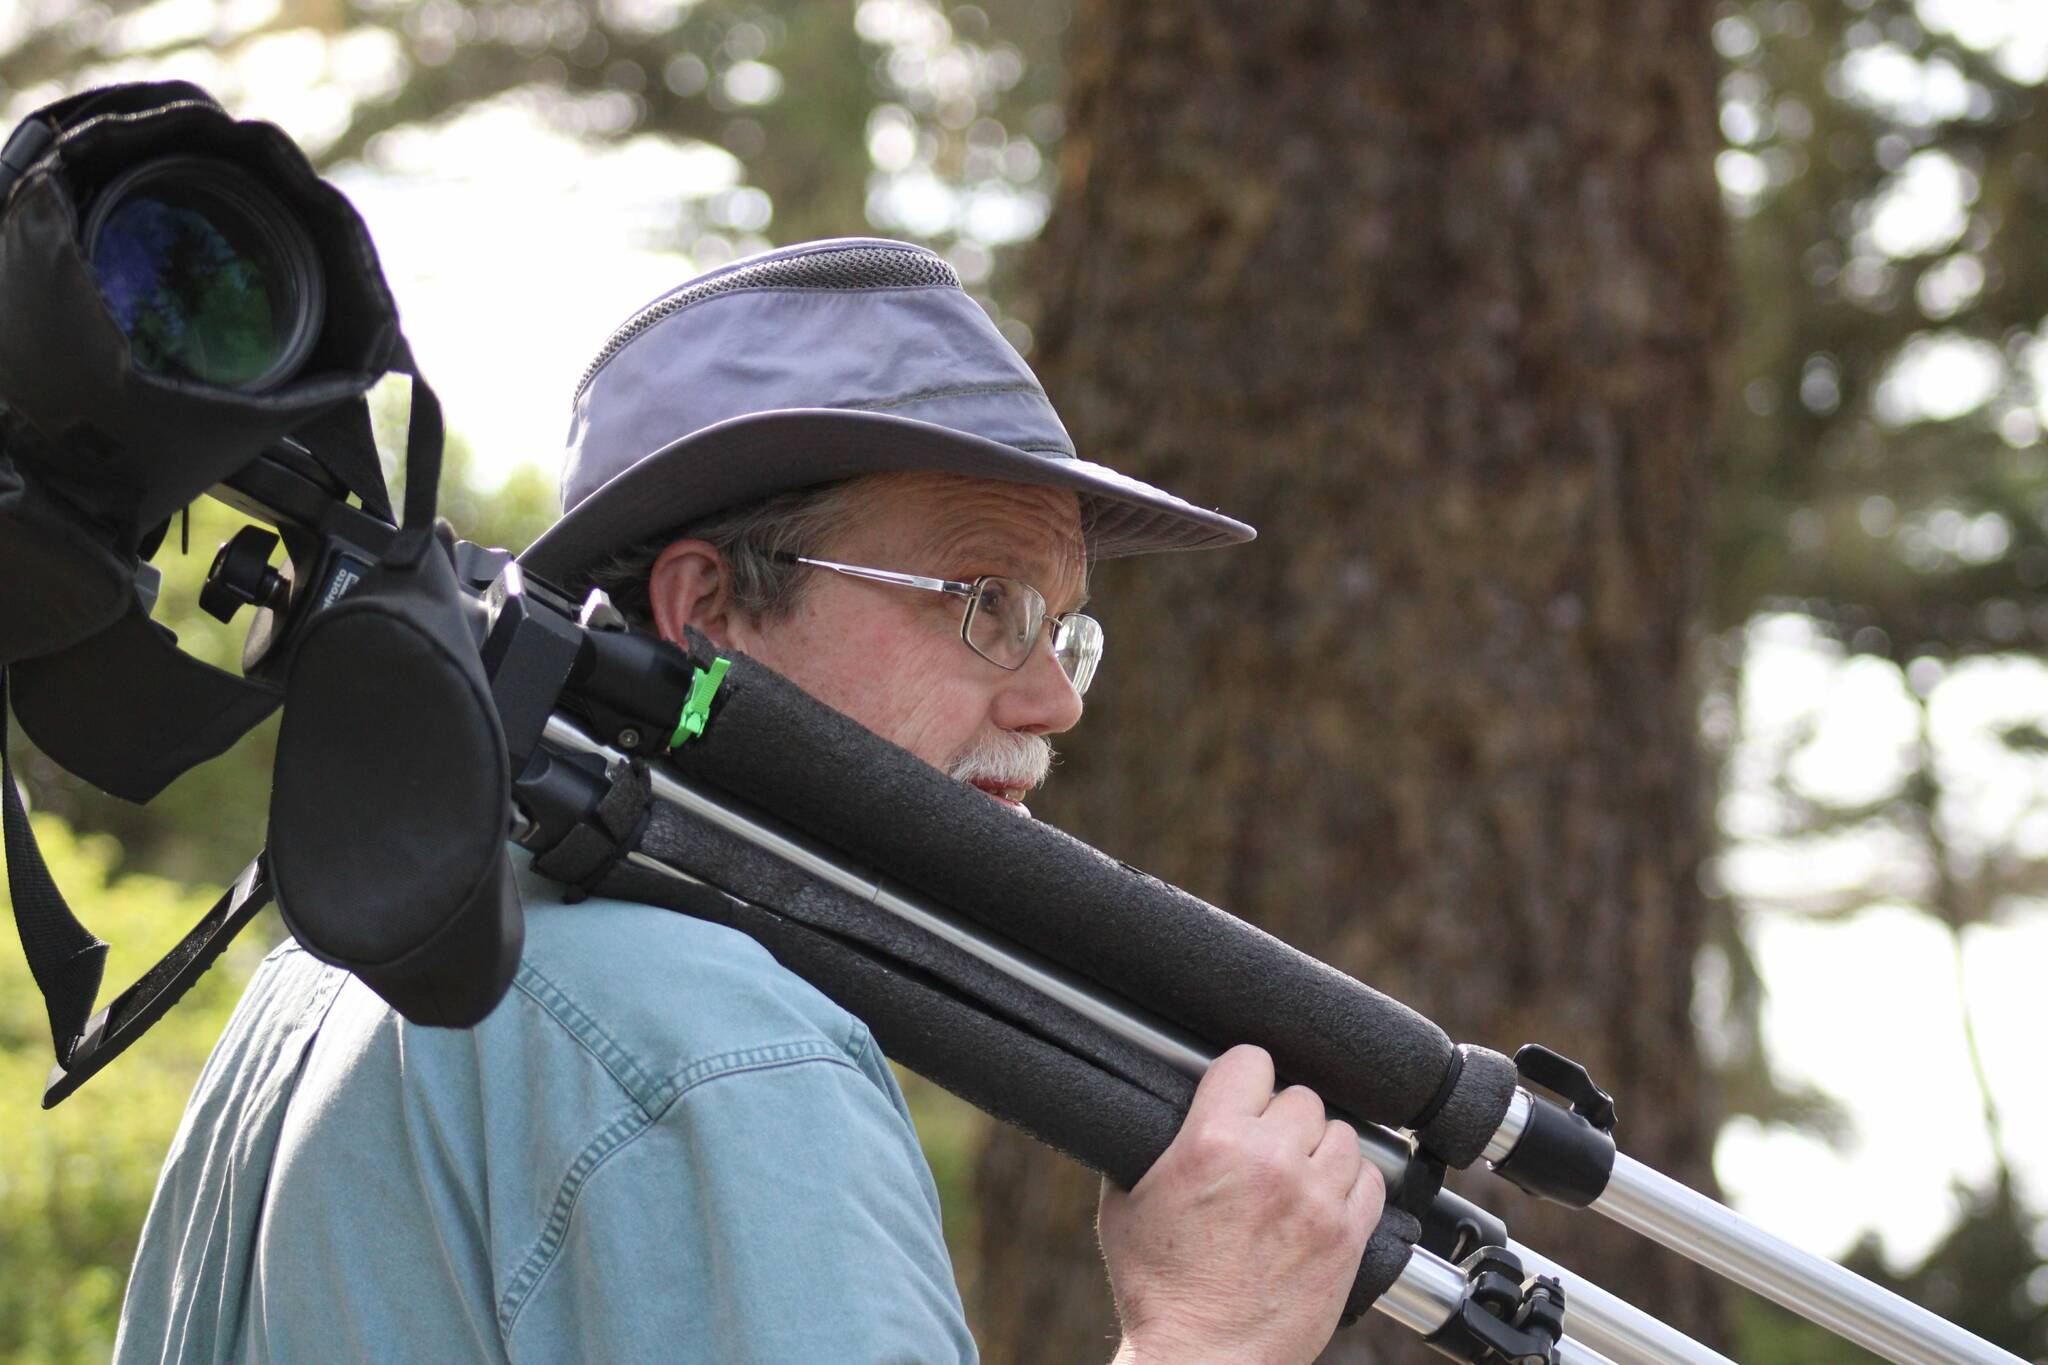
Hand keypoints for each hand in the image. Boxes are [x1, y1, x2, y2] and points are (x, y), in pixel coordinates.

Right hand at [1099, 1044, 1383, 1364]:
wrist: (1200, 1358)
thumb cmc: (1157, 1289)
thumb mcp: (1124, 1204)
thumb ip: (1146, 1147)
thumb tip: (1153, 1113)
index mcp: (1213, 1142)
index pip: (1251, 1060)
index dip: (1242, 1076)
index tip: (1239, 1093)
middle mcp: (1272, 1162)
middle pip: (1300, 1097)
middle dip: (1279, 1118)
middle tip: (1263, 1145)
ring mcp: (1316, 1200)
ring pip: (1342, 1133)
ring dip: (1319, 1148)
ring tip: (1298, 1172)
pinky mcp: (1347, 1238)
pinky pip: (1370, 1181)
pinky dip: (1351, 1183)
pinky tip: (1326, 1197)